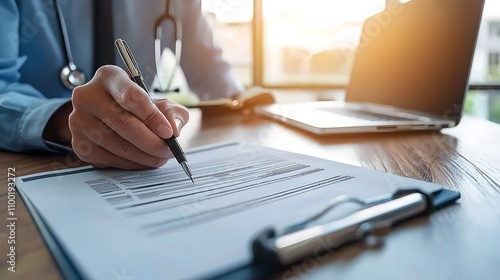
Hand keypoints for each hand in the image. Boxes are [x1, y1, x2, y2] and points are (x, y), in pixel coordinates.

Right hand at [68, 65, 188, 168]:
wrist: (107, 116)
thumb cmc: (135, 106)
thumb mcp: (158, 101)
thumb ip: (171, 111)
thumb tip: (174, 128)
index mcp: (108, 77)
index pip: (131, 96)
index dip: (153, 117)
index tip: (169, 132)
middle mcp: (87, 96)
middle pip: (125, 124)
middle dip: (153, 142)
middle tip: (169, 150)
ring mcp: (79, 121)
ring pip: (119, 145)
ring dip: (146, 156)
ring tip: (160, 156)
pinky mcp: (79, 144)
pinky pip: (111, 159)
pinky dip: (133, 164)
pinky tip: (144, 160)